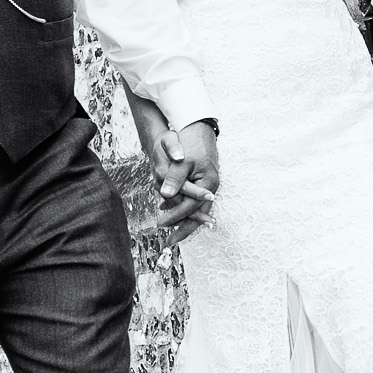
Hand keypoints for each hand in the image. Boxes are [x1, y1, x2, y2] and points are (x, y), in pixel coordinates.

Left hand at [156, 118, 220, 236]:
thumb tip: (165, 195)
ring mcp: (207, 186)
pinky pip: (192, 199)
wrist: (199, 129)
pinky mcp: (202, 182)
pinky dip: (181, 206)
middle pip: (196, 213)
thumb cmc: (191, 143)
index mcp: (208, 183)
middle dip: (183, 229)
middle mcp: (210, 187)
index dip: (175, 217)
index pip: (190, 206)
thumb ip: (175, 179)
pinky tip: (167, 209)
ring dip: (181, 219)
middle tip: (170, 243)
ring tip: (169, 231)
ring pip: (194, 209)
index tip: (161, 225)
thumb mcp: (182, 161)